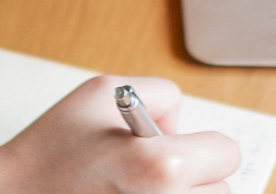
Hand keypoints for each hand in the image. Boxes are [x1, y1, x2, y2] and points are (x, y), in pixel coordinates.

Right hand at [0, 75, 241, 192]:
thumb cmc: (49, 153)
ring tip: (139, 190)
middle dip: (195, 177)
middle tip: (151, 173)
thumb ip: (158, 94)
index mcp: (162, 167)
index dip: (201, 143)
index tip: (178, 147)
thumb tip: (180, 127)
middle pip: (223, 190)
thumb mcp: (102, 92)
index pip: (226, 152)